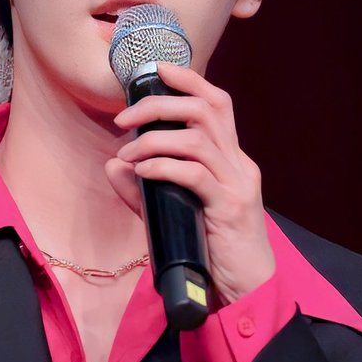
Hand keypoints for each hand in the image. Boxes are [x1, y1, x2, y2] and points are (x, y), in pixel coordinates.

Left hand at [104, 62, 274, 305]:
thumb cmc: (211, 253)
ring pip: (197, 138)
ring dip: (154, 140)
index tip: (156, 70)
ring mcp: (238, 185)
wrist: (247, 292)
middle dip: (159, 104)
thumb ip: (143, 190)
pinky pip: (194, 175)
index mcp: (232, 160)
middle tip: (123, 119)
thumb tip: (114, 164)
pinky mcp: (230, 209)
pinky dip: (162, 167)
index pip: (216, 103)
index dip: (188, 80)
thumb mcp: (171, 214)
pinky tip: (142, 173)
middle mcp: (240, 165)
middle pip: (205, 109)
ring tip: (129, 154)